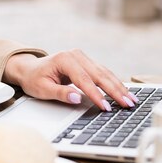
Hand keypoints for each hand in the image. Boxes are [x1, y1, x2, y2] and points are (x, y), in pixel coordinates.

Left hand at [2, 51, 138, 110]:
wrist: (30, 69)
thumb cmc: (34, 79)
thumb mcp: (42, 89)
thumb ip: (60, 93)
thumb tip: (77, 99)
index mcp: (65, 59)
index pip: (84, 80)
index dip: (96, 94)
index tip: (105, 107)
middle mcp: (76, 55)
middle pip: (99, 74)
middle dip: (115, 90)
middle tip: (128, 104)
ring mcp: (83, 57)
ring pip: (105, 73)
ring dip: (118, 86)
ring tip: (131, 99)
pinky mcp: (87, 62)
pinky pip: (103, 72)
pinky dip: (114, 82)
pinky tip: (124, 91)